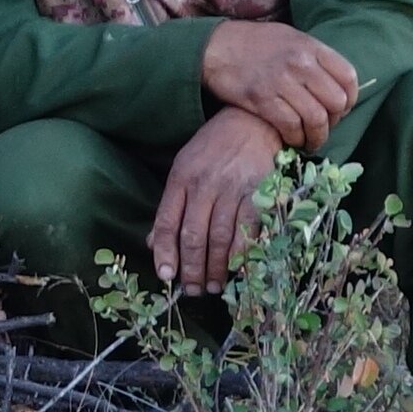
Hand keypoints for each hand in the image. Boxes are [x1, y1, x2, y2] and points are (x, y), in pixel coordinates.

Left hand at [149, 107, 284, 293]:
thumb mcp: (185, 167)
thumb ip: (172, 205)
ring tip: (213, 286)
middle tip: (193, 290)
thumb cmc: (216, 147)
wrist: (254, 121)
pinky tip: (238, 271)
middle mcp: (205, 183)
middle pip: (193, 236)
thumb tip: (153, 243)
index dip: (165, 253)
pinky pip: (249, 231)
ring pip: (220, 238)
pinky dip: (242, 256)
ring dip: (216, 268)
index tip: (166, 276)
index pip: (167, 222)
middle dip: (192, 269)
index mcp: (182, 177)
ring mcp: (233, 188)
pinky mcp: (259, 192)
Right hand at [200, 19, 358, 149]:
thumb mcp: (291, 38)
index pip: (348, 77)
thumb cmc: (254, 43)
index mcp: (311, 47)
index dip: (350, 99)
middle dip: (334, 121)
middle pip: (336, 102)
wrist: (216, 47)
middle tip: (324, 127)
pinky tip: (293, 139)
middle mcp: (301, 63)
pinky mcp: (262, 100)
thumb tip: (336, 83)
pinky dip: (296, 138)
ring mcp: (282, 82)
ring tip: (311, 141)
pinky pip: (291, 127)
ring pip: (316, 119)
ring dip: (317, 137)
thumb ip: (315, 57)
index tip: (342, 109)